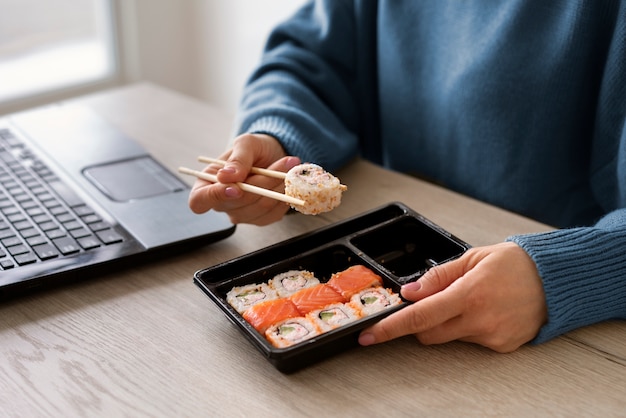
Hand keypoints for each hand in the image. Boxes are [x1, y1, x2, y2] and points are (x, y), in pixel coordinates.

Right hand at [188, 133, 300, 224]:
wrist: (275, 155)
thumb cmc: (255, 149)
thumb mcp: (246, 143)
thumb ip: (238, 158)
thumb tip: (226, 176)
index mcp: (207, 183)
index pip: (199, 201)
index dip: (215, 197)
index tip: (235, 187)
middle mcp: (221, 203)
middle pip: (238, 203)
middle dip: (263, 181)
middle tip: (284, 162)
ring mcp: (241, 214)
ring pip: (260, 206)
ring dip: (278, 185)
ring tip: (289, 165)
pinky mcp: (260, 219)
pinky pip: (274, 213)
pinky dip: (284, 195)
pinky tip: (287, 181)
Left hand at [358, 242, 547, 352]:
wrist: (556, 279)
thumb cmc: (515, 263)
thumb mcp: (472, 258)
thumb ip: (437, 277)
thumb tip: (408, 292)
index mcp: (469, 294)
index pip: (419, 316)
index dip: (391, 327)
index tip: (370, 335)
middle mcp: (480, 319)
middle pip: (428, 334)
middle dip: (420, 322)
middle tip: (430, 302)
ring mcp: (492, 336)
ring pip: (449, 338)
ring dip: (446, 322)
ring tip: (470, 300)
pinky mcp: (501, 346)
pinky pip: (470, 341)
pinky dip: (468, 328)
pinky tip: (486, 310)